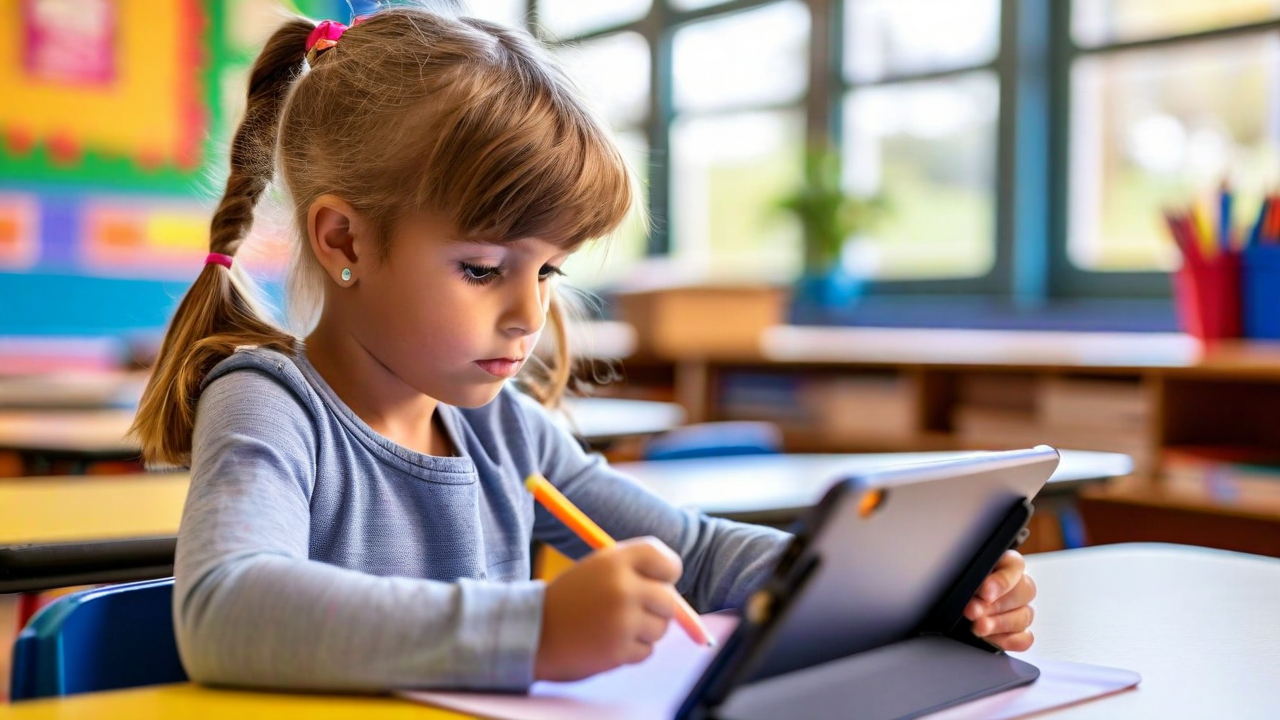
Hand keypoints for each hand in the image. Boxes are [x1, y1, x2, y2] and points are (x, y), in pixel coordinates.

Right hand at [535, 537, 681, 681]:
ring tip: (614, 625)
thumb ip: (635, 574)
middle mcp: (623, 588)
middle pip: (670, 599)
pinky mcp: (619, 650)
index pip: (665, 560)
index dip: (667, 572)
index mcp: (615, 560)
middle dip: (658, 608)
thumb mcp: (597, 570)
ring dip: (644, 631)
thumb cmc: (569, 599)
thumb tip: (679, 597)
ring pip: (661, 628)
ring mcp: (622, 620)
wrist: (533, 632)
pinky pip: (647, 651)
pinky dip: (632, 650)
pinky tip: (608, 642)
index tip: (661, 580)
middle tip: (635, 609)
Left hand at [965, 550, 1035, 651]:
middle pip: (1023, 593)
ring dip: (1000, 624)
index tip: (984, 592)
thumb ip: (971, 574)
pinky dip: (1010, 641)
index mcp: (1005, 564)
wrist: (948, 602)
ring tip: (978, 628)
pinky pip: (1025, 638)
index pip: (1015, 566)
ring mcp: (1020, 609)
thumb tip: (972, 584)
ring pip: (1024, 616)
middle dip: (996, 605)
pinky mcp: (1017, 632)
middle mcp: (1017, 586)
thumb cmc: (957, 581)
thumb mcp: (962, 572)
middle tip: (973, 611)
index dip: (1002, 581)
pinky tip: (992, 639)